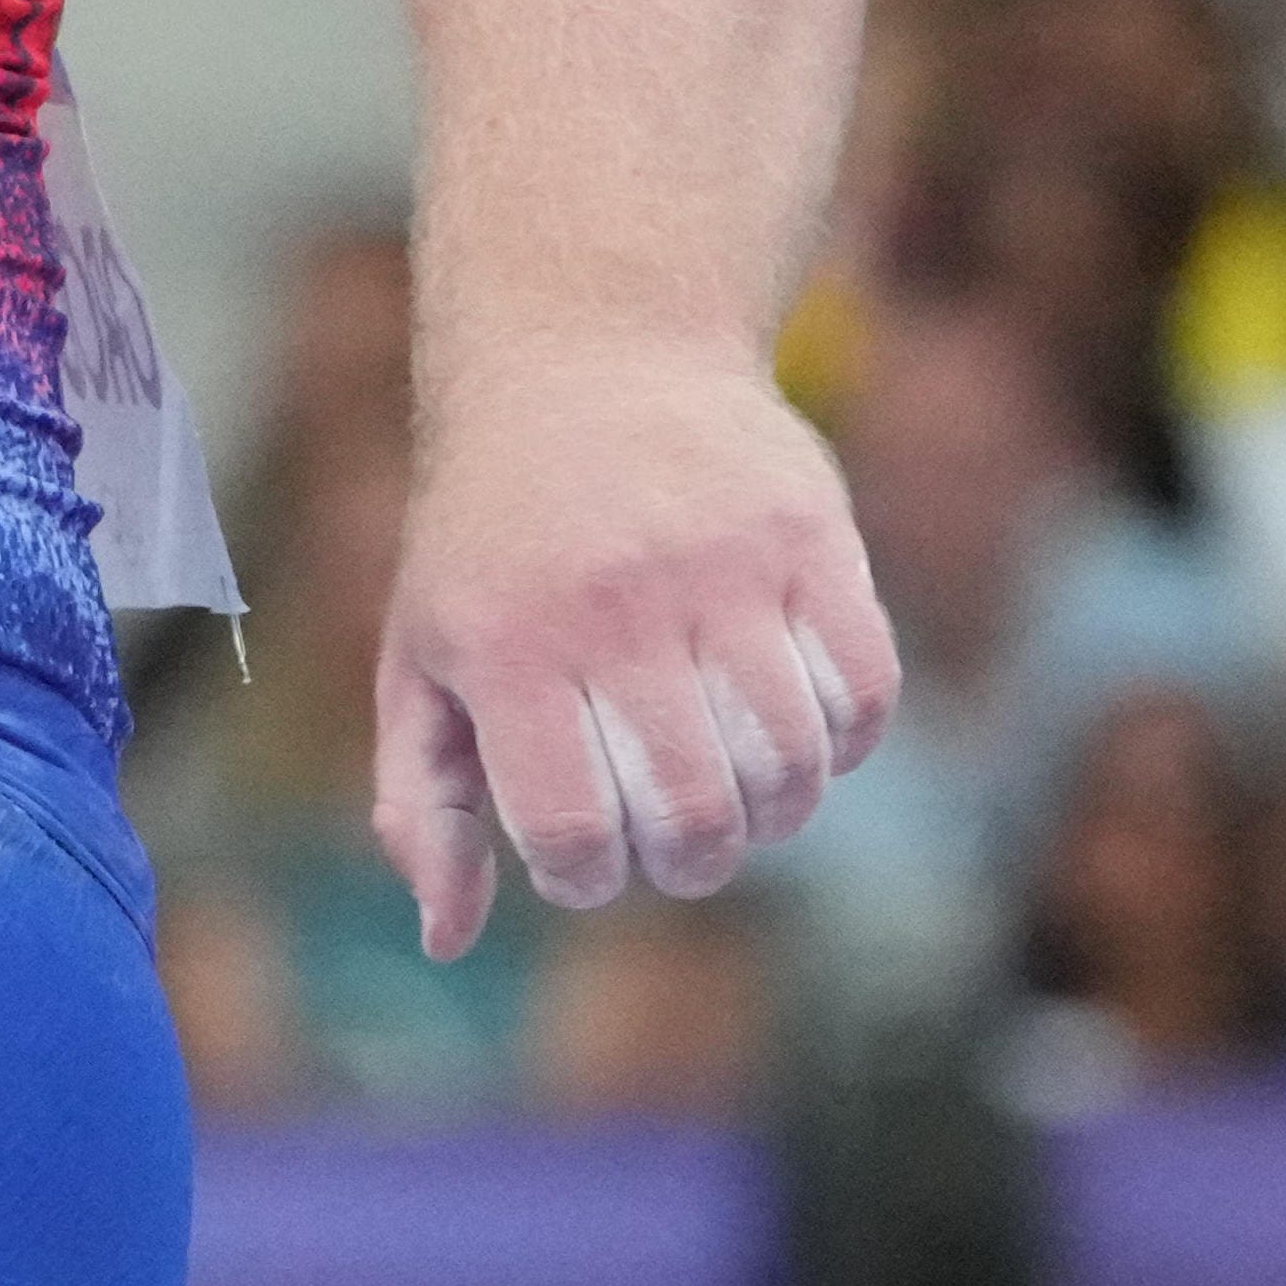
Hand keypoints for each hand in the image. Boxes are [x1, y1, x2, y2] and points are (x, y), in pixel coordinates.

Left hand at [369, 334, 894, 957]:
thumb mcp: (422, 648)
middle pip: (692, 813)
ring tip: (732, 782)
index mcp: (506, 642)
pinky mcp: (810, 533)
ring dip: (772, 810)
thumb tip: (446, 939)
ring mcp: (721, 565)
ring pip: (789, 764)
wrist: (584, 346)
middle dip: (688, 859)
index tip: (583, 852)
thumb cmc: (491, 533)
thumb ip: (424, 799)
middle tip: (669, 833)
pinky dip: (844, 739)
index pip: (573, 832)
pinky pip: (863, 691)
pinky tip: (794, 720)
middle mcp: (614, 604)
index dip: (587, 876)